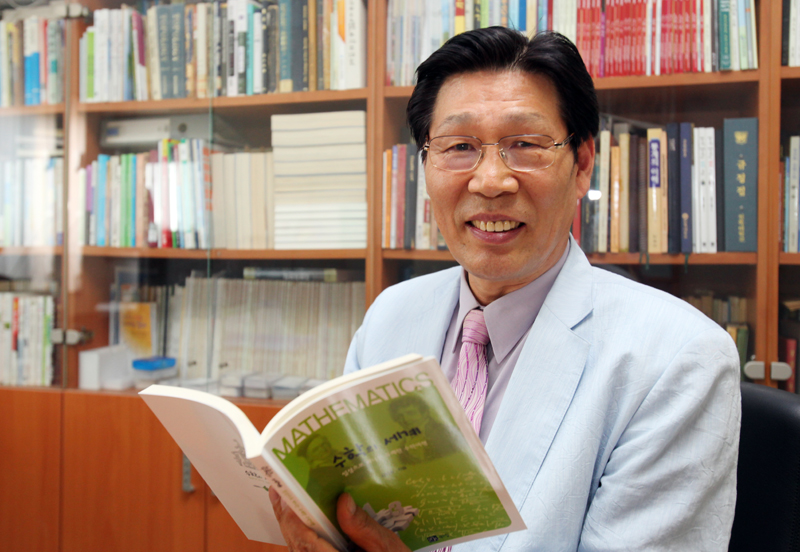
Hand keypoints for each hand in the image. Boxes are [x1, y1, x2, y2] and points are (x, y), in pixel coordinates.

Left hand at [269, 486, 411, 551]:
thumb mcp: (385, 547)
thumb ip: (363, 527)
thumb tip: (344, 499)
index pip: (305, 542)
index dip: (293, 517)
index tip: (287, 491)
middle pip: (297, 543)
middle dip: (288, 514)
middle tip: (281, 484)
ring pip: (299, 546)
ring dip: (293, 522)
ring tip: (289, 494)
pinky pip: (308, 549)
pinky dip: (302, 532)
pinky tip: (304, 515)